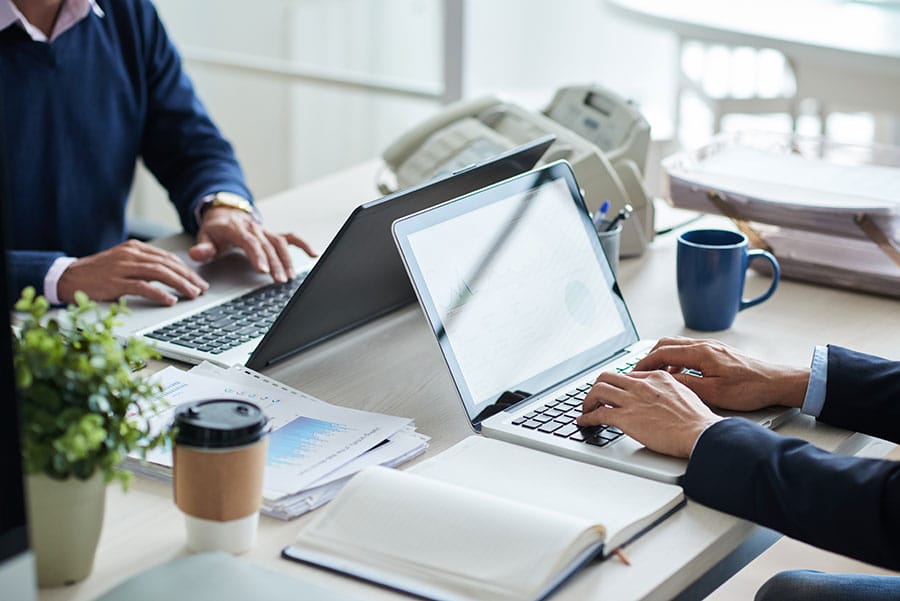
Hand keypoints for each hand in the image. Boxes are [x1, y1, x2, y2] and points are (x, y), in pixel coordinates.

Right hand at [57, 240, 208, 305]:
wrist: (67, 277)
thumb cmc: (98, 273)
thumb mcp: (124, 263)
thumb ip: (145, 264)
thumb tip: (172, 273)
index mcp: (135, 248)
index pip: (167, 257)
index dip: (186, 270)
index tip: (199, 281)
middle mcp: (130, 255)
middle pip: (167, 264)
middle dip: (188, 277)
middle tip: (202, 289)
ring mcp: (122, 268)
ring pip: (159, 273)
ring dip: (180, 284)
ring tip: (192, 294)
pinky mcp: (114, 282)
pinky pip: (142, 286)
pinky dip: (159, 293)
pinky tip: (170, 300)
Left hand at [189, 208, 315, 282]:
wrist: (225, 214)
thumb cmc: (216, 230)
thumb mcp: (204, 237)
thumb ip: (202, 247)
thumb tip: (198, 253)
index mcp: (237, 228)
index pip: (250, 242)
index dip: (257, 255)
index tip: (263, 270)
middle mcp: (254, 228)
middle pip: (268, 246)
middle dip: (275, 264)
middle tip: (279, 280)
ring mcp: (266, 231)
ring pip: (280, 244)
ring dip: (287, 260)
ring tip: (290, 277)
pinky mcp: (273, 234)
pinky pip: (291, 237)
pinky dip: (303, 245)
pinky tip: (313, 254)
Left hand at [576, 370, 722, 457]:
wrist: (699, 432)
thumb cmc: (697, 420)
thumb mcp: (684, 394)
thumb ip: (668, 391)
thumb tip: (661, 397)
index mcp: (657, 377)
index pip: (628, 375)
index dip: (618, 385)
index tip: (614, 392)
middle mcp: (642, 385)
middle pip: (607, 377)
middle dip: (598, 387)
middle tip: (595, 398)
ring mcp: (632, 400)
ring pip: (598, 391)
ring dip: (588, 401)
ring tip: (586, 409)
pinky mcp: (625, 418)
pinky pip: (598, 414)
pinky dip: (587, 417)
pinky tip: (584, 422)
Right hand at [633, 337, 808, 411]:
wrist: (777, 382)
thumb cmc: (750, 388)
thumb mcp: (713, 391)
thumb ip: (686, 383)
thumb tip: (665, 379)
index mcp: (701, 352)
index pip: (662, 352)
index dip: (644, 362)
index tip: (633, 373)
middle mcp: (705, 345)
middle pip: (667, 344)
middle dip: (649, 357)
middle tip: (639, 372)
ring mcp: (712, 347)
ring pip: (678, 346)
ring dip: (663, 358)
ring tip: (656, 375)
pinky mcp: (718, 352)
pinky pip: (689, 351)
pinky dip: (677, 360)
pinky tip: (679, 375)